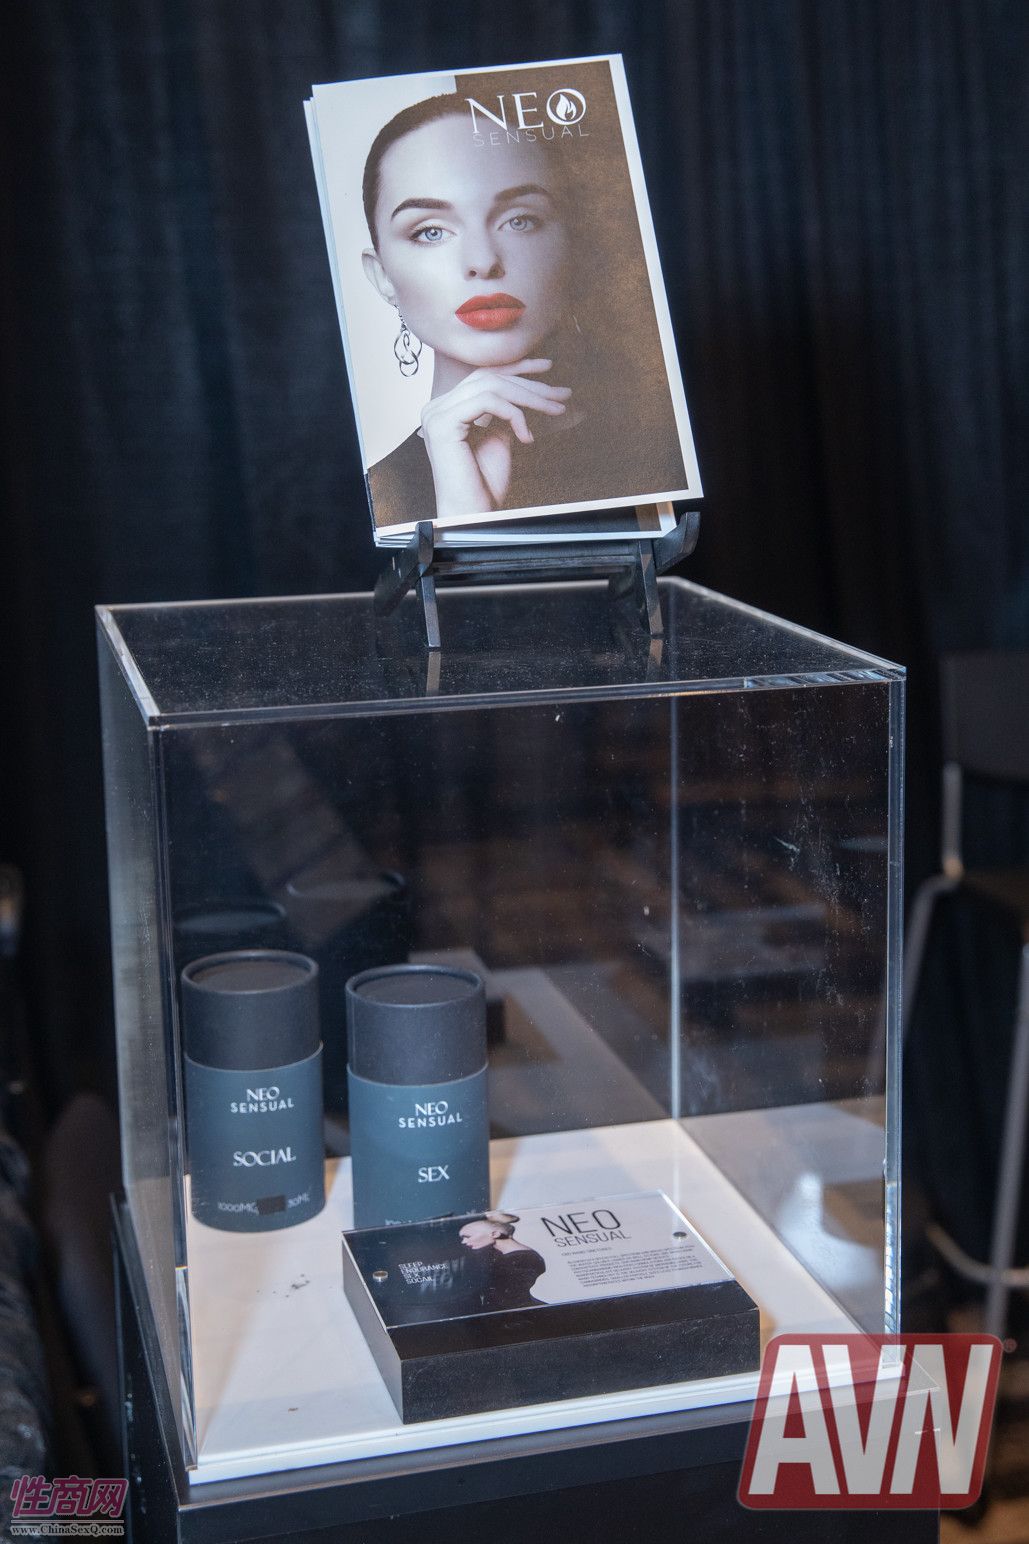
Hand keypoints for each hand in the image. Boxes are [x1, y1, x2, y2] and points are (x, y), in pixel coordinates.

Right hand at [419, 359, 570, 519]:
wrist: (472, 513)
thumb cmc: (484, 483)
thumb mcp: (500, 438)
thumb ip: (506, 412)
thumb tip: (531, 390)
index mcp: (447, 408)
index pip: (484, 375)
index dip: (517, 367)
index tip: (548, 367)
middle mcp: (436, 406)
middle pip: (490, 377)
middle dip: (531, 383)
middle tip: (562, 393)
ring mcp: (436, 414)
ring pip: (491, 386)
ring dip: (529, 397)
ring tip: (555, 410)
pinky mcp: (442, 423)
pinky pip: (487, 402)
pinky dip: (514, 414)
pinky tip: (527, 437)